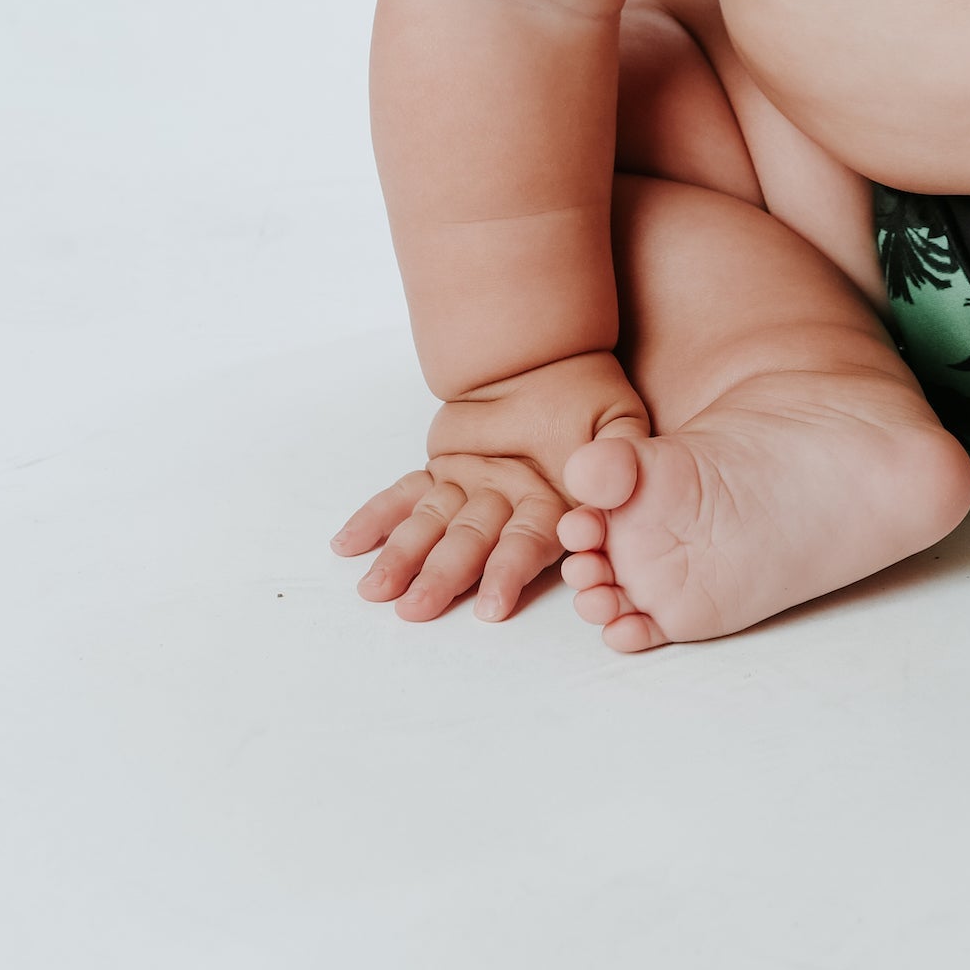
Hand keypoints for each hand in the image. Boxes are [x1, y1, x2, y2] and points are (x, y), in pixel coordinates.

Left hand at [332, 354, 650, 622]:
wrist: (550, 361)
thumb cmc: (589, 396)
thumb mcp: (619, 425)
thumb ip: (620, 456)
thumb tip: (611, 486)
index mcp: (550, 506)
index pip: (526, 544)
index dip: (508, 573)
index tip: (493, 606)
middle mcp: (503, 506)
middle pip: (470, 545)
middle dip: (442, 577)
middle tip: (415, 608)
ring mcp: (468, 491)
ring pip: (430, 528)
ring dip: (402, 559)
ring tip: (376, 589)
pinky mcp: (439, 473)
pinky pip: (402, 497)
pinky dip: (374, 519)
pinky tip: (348, 544)